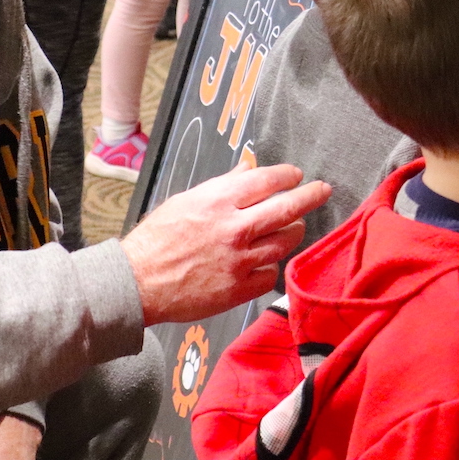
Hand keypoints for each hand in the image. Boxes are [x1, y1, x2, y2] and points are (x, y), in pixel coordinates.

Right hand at [122, 161, 330, 325]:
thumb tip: (248, 170)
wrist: (136, 283)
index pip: (268, 181)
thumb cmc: (157, 240)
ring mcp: (239, 260)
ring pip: (285, 242)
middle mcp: (234, 229)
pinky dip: (269, 266)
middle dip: (311, 196)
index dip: (289, 176)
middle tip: (322, 191)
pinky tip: (262, 260)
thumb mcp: (186, 201)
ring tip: (292, 227)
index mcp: (218, 202)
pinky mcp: (239, 288)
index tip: (297, 175)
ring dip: (293, 232)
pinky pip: (270, 273)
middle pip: (288, 209)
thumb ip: (222, 186)